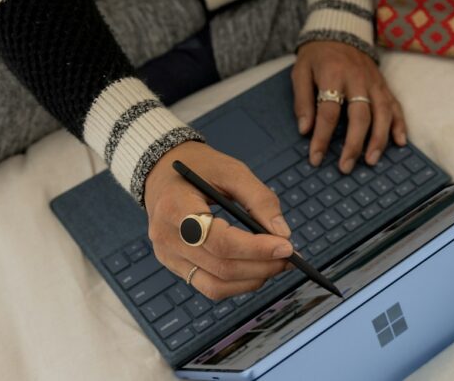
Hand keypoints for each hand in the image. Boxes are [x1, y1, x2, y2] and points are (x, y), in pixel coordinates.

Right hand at [143, 141, 293, 300]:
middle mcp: (166, 238)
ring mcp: (167, 256)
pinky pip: (209, 286)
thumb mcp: (232, 171)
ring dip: (253, 279)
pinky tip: (255, 268)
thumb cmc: (199, 167)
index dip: (256, 248)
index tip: (287, 246)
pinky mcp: (174, 266)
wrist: (162, 171)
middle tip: (290, 257)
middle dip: (262, 265)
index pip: (219, 241)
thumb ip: (260, 199)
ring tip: (276, 263)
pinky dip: (238, 283)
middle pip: (221, 266)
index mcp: (175, 208)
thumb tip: (283, 234)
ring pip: (216, 285)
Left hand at [293, 41, 406, 173]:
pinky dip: (400, 124)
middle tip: (345, 167)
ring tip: (371, 161)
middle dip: (353, 144)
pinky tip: (400, 142)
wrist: (341, 30)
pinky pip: (396, 106)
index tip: (315, 158)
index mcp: (333, 75)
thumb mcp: (300, 72)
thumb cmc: (317, 55)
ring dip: (379, 139)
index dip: (321, 137)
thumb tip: (304, 130)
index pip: (328, 112)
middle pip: (360, 116)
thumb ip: (302, 100)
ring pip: (382, 113)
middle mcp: (358, 80)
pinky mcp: (384, 85)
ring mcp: (374, 83)